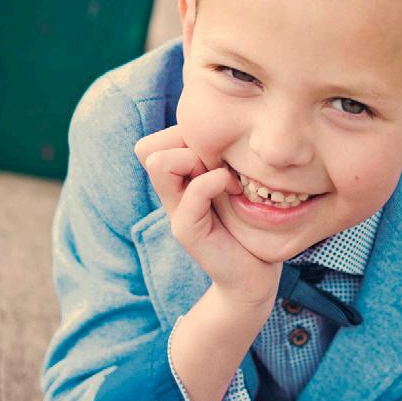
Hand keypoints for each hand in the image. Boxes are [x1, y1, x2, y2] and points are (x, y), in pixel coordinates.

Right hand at [134, 124, 280, 306]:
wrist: (253, 275)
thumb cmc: (249, 225)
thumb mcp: (235, 184)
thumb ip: (220, 161)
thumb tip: (224, 125)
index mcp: (180, 181)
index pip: (155, 141)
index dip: (182, 135)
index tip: (217, 152)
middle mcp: (171, 195)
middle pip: (147, 148)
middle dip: (183, 144)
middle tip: (217, 163)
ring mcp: (176, 213)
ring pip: (158, 162)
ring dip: (196, 159)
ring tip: (226, 177)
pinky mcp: (187, 231)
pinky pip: (192, 192)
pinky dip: (214, 181)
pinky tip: (234, 190)